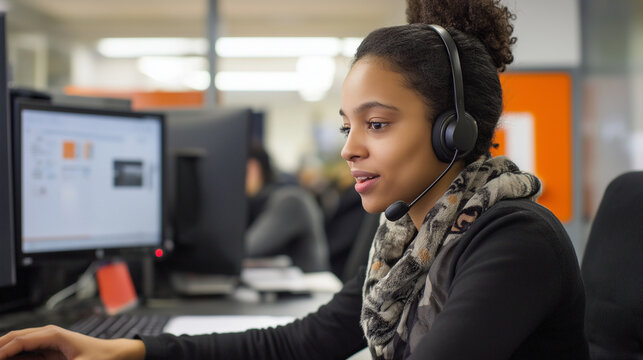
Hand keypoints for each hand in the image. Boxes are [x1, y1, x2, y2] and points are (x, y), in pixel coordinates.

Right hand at [0, 325, 144, 359]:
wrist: (115, 354)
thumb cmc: (101, 357)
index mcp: (53, 334)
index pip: (20, 340)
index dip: (3, 351)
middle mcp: (47, 335)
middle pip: (14, 338)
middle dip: (0, 347)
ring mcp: (47, 342)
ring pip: (17, 345)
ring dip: (6, 351)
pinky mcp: (48, 351)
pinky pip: (25, 353)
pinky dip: (14, 357)